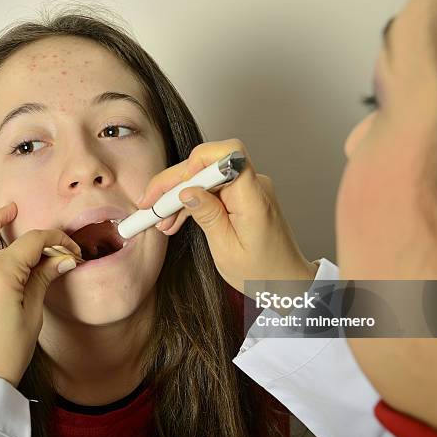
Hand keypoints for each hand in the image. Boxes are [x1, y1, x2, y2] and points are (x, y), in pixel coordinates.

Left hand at [0, 202, 81, 386]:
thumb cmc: (3, 355)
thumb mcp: (32, 315)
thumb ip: (43, 280)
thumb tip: (62, 261)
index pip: (33, 242)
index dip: (56, 241)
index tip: (70, 250)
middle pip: (1, 234)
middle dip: (18, 224)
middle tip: (28, 216)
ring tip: (2, 214)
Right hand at [137, 138, 316, 293]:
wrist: (286, 281)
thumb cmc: (262, 273)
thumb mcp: (226, 250)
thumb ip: (207, 216)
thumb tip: (186, 190)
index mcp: (254, 199)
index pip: (227, 155)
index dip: (194, 164)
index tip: (172, 189)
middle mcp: (254, 186)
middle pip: (208, 164)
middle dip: (175, 182)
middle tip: (150, 205)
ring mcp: (249, 188)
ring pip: (205, 176)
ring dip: (179, 194)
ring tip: (161, 221)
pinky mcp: (243, 195)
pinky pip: (212, 187)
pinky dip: (192, 200)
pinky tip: (175, 219)